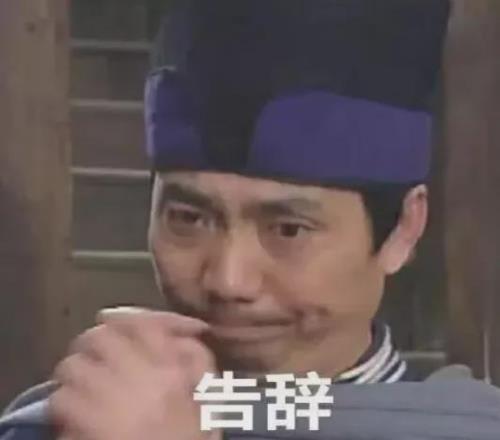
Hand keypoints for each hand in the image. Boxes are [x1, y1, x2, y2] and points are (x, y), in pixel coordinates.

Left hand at [49, 308, 219, 439]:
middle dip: (93, 343)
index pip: (140, 324)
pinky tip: (75, 412)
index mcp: (169, 368)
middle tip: (96, 354)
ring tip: (83, 383)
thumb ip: (197, 357)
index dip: (123, 319)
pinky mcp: (84, 430)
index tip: (116, 322)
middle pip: (98, 338)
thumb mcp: (208, 394)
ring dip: (76, 372)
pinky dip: (64, 404)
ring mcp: (106, 403)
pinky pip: (59, 401)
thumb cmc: (192, 438)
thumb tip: (181, 331)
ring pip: (72, 366)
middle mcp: (137, 378)